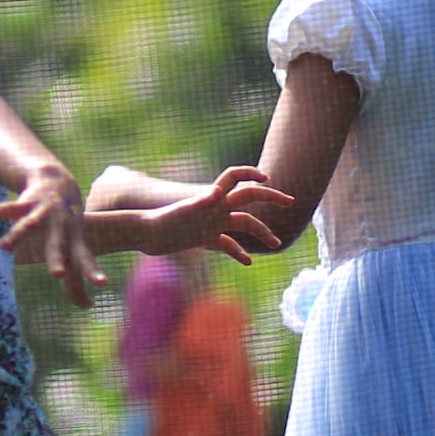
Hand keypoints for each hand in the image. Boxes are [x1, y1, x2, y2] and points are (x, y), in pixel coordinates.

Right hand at [0, 161, 99, 300]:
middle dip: (56, 259)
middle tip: (56, 274)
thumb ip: (77, 278)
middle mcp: (60, 226)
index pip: (84, 258)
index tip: (102, 283)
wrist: (59, 181)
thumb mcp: (74, 248)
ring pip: (29, 225)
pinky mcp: (26, 202)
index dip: (91, 271)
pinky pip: (10, 207)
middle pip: (56, 245)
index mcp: (74, 238)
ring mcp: (43, 213)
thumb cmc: (68, 225)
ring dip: (16, 235)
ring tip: (3, 247)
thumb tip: (87, 307)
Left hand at [146, 165, 295, 263]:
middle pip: (250, 198)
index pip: (235, 176)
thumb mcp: (182, 213)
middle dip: (271, 199)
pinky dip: (237, 252)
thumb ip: (200, 203)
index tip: (266, 179)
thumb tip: (215, 193)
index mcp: (212, 198)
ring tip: (276, 244)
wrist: (143, 236)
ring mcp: (212, 222)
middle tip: (291, 203)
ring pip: (244, 223)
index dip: (251, 173)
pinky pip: (226, 244)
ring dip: (260, 232)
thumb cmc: (158, 223)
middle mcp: (215, 207)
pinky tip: (247, 262)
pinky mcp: (205, 237)